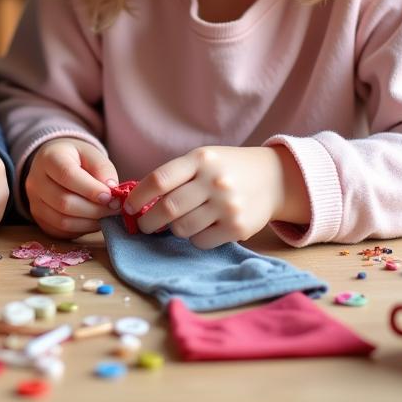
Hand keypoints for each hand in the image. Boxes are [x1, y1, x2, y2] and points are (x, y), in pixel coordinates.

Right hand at [24, 137, 119, 239]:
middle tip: (114, 208)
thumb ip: (103, 169)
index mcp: (49, 157)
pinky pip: (61, 231)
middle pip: (64, 202)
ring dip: (90, 222)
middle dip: (94, 209)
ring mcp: (34, 202)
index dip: (90, 189)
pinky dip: (81, 229)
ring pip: (62, 221)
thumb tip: (112, 191)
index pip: (67, 175)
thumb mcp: (92, 154)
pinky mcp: (39, 219)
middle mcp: (35, 181)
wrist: (55, 166)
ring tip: (107, 215)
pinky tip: (93, 220)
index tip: (110, 197)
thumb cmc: (77, 159)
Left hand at [125, 145, 292, 248]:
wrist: (273, 178)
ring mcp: (227, 205)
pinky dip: (194, 238)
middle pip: (167, 208)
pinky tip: (202, 227)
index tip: (128, 208)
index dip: (138, 197)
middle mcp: (214, 181)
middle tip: (144, 225)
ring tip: (179, 223)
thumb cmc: (226, 169)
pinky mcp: (238, 227)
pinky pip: (201, 241)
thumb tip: (139, 202)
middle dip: (148, 221)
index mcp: (200, 160)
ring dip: (173, 229)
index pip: (159, 180)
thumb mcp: (202, 160)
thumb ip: (174, 176)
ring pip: (182, 228)